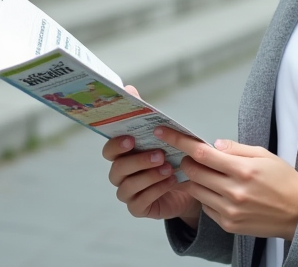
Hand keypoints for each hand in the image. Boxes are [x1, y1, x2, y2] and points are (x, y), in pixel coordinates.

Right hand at [102, 86, 200, 227]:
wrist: (188, 184)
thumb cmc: (170, 154)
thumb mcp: (161, 133)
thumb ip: (143, 112)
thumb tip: (128, 88)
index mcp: (122, 154)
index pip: (109, 150)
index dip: (116, 144)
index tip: (132, 138)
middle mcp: (120, 174)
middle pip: (117, 169)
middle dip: (138, 161)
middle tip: (159, 155)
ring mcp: (127, 192)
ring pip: (128, 186)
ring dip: (149, 176)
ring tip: (169, 169)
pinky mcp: (138, 208)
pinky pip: (140, 202)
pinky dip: (156, 191)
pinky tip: (171, 182)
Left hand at [156, 127, 297, 239]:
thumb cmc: (284, 181)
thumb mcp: (264, 155)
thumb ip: (236, 149)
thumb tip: (214, 145)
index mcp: (243, 170)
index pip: (201, 153)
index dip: (179, 141)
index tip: (163, 132)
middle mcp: (234, 191)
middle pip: (193, 172)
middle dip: (187, 161)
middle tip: (193, 157)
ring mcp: (230, 210)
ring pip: (196, 190)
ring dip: (196, 179)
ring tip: (209, 175)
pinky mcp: (228, 224)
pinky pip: (205, 207)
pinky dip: (207, 196)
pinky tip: (220, 192)